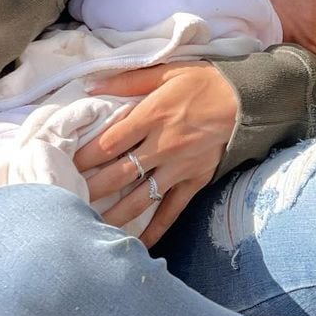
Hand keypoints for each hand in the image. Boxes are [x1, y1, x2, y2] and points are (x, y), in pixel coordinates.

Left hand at [74, 62, 238, 246]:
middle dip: (91, 188)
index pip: (109, 142)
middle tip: (68, 200)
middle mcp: (163, 145)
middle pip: (119, 173)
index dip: (85, 157)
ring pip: (141, 197)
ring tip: (90, 225)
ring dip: (114, 213)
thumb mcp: (166, 71)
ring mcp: (179, 167)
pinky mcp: (195, 181)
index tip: (66, 166)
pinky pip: (172, 210)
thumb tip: (91, 85)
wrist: (248, 99)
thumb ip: (127, 80)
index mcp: (152, 116)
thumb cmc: (204, 81)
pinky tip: (138, 244)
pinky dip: (156, 229)